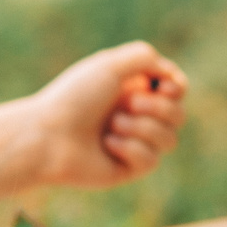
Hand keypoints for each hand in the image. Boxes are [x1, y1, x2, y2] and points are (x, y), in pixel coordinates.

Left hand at [0, 41, 188, 195]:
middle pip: (178, 114)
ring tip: (112, 125)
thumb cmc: (74, 98)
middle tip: (128, 104)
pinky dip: (130, 148)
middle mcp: (135, 116)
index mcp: (131, 89)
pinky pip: (152, 160)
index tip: (162, 85)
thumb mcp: (109, 66)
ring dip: (142, 128)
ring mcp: (134, 143)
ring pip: (170, 139)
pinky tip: (106, 145)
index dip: (175, 87)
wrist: (48, 136)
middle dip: (158, 108)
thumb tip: (171, 76)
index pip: (176, 88)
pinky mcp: (129, 168)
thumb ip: (145, 58)